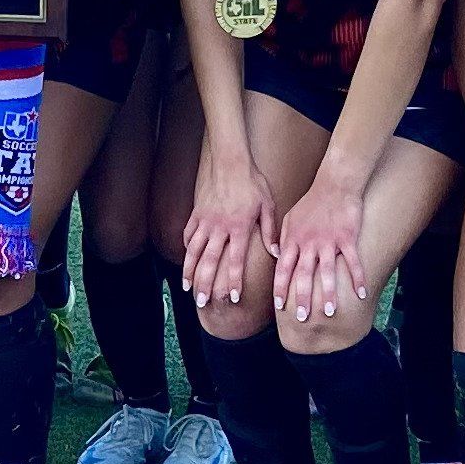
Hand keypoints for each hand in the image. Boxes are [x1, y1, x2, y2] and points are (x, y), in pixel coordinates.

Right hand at [181, 139, 274, 308]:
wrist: (230, 161)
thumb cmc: (252, 182)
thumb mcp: (267, 205)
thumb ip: (269, 231)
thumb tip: (276, 253)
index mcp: (239, 227)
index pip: (236, 260)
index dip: (234, 280)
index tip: (232, 298)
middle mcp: (220, 227)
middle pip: (210, 261)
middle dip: (206, 284)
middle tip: (202, 302)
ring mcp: (205, 221)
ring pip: (194, 251)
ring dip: (190, 271)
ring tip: (187, 289)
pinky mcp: (197, 213)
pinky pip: (189, 234)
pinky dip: (187, 249)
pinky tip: (187, 260)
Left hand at [273, 175, 367, 324]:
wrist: (335, 184)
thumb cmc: (311, 202)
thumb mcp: (289, 218)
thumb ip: (281, 238)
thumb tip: (274, 256)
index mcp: (293, 239)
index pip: (283, 268)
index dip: (280, 288)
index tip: (279, 306)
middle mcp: (309, 243)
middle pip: (303, 275)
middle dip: (302, 298)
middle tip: (302, 318)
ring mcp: (329, 241)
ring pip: (327, 272)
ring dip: (328, 294)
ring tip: (329, 313)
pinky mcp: (347, 238)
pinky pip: (353, 262)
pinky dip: (357, 279)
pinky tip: (361, 294)